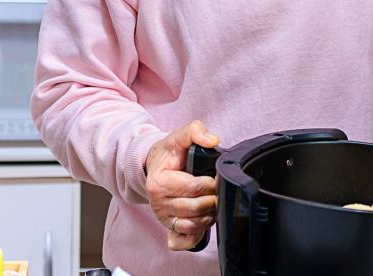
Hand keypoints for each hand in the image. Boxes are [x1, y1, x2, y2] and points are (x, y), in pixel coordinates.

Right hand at [144, 120, 220, 250]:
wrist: (155, 167)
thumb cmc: (169, 154)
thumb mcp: (179, 137)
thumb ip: (195, 131)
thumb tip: (212, 140)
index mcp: (159, 183)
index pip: (194, 188)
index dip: (211, 182)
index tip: (216, 176)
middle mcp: (158, 204)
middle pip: (196, 208)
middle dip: (213, 198)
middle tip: (217, 189)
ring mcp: (164, 218)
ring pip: (194, 225)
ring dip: (209, 215)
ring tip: (213, 200)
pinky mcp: (170, 229)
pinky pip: (184, 241)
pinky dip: (197, 235)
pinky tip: (204, 220)